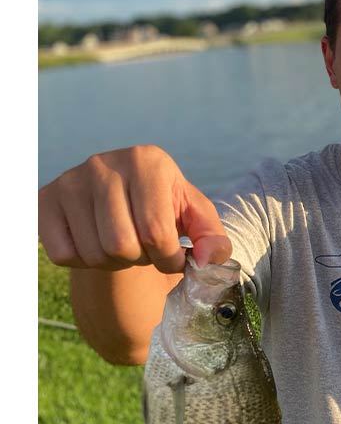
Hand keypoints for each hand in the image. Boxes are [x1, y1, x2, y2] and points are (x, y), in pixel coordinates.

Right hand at [38, 145, 231, 272]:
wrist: (121, 200)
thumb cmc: (165, 209)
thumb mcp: (196, 218)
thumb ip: (213, 238)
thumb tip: (210, 258)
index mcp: (148, 161)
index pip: (156, 232)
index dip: (168, 258)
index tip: (173, 257)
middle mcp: (104, 163)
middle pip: (121, 244)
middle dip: (140, 259)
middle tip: (145, 248)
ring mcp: (69, 179)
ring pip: (93, 253)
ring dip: (114, 263)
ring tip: (124, 243)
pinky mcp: (44, 200)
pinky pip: (62, 254)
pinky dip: (84, 262)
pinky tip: (96, 242)